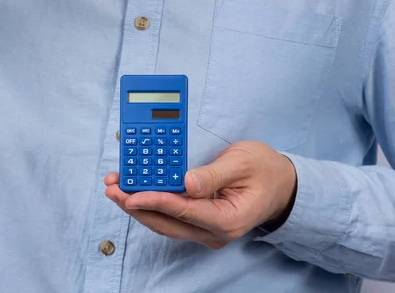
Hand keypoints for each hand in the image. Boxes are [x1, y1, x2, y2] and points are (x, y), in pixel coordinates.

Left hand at [105, 141, 296, 247]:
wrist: (281, 185)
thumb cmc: (265, 170)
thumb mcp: (243, 163)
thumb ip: (214, 174)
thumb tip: (187, 183)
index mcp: (227, 219)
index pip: (184, 211)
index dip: (155, 201)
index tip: (132, 195)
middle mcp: (213, 231)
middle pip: (167, 222)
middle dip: (136, 206)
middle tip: (113, 189)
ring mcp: (205, 229)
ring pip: (164, 222)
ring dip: (138, 206)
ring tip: (116, 189)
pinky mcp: (199, 222)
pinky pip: (170, 216)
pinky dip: (151, 203)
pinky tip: (135, 191)